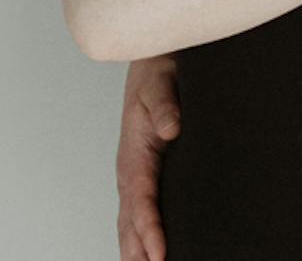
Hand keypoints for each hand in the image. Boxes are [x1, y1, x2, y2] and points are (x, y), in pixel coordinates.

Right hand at [116, 55, 178, 260]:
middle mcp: (131, 169)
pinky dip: (139, 236)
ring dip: (135, 249)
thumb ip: (164, 104)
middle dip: (139, 251)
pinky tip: (150, 252)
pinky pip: (138, 211)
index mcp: (134, 152)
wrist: (154, 60)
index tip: (159, 253)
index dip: (149, 227)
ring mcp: (135, 174)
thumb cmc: (159, 71)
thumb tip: (170, 127)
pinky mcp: (145, 174)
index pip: (141, 198)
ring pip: (130, 221)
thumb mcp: (161, 80)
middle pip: (130, 220)